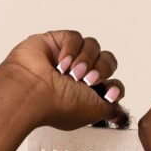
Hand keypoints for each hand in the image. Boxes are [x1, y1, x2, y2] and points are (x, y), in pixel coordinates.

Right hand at [0, 30, 125, 130]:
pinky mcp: (55, 42)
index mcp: (86, 94)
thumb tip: (118, 113)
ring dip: (86, 60)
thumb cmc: (56, 105)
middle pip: (107, 61)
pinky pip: (75, 37)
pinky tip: (62, 63)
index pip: (112, 82)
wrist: (33, 92)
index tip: (110, 93)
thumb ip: (111, 109)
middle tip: (88, 80)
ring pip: (93, 46)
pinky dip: (71, 49)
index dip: (115, 86)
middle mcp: (77, 76)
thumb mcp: (95, 113)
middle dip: (101, 70)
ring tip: (73, 73)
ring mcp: (67, 58)